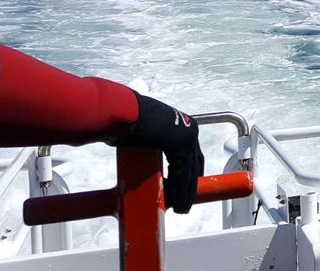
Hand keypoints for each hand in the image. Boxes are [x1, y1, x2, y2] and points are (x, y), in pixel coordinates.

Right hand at [122, 94, 203, 213]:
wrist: (124, 111)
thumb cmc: (126, 121)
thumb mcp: (143, 136)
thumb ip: (148, 148)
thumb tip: (139, 161)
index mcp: (182, 126)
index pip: (190, 156)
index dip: (188, 174)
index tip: (185, 188)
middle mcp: (189, 129)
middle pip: (194, 164)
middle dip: (190, 185)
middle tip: (186, 202)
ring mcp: (188, 136)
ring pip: (191, 172)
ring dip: (186, 192)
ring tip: (182, 208)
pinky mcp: (182, 144)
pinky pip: (184, 173)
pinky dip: (180, 190)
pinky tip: (177, 202)